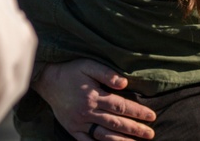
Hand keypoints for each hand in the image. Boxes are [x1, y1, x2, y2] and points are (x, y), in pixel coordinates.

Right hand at [33, 59, 155, 139]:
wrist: (47, 80)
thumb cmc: (71, 70)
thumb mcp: (89, 65)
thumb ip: (107, 74)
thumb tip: (125, 83)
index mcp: (94, 96)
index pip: (121, 106)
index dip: (138, 112)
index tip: (152, 116)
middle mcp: (88, 112)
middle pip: (116, 123)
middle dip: (135, 129)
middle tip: (150, 134)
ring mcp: (79, 123)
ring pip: (104, 135)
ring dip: (122, 140)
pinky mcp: (72, 129)